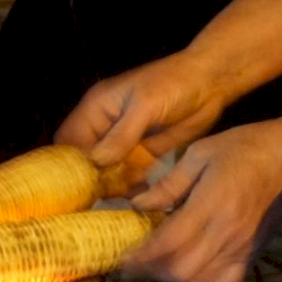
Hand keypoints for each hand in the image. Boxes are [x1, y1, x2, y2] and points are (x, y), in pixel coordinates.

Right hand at [55, 51, 228, 189]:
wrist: (212, 83)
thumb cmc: (174, 83)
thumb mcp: (145, 106)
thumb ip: (121, 135)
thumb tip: (97, 162)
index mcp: (96, 110)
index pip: (69, 140)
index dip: (69, 161)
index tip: (75, 181)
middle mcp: (104, 128)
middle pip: (84, 160)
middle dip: (88, 177)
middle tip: (96, 195)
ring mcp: (123, 144)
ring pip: (105, 172)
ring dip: (109, 185)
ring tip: (118, 197)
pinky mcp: (142, 155)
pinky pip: (128, 177)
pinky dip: (129, 188)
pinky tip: (136, 197)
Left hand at [125, 118, 281, 281]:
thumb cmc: (241, 150)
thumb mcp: (199, 154)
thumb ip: (167, 184)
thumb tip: (137, 205)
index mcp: (211, 204)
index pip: (169, 242)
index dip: (141, 256)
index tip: (122, 258)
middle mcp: (227, 231)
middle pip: (181, 269)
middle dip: (152, 269)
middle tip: (136, 261)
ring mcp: (241, 246)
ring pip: (199, 280)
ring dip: (173, 276)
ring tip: (159, 263)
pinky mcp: (251, 254)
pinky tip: (191, 268)